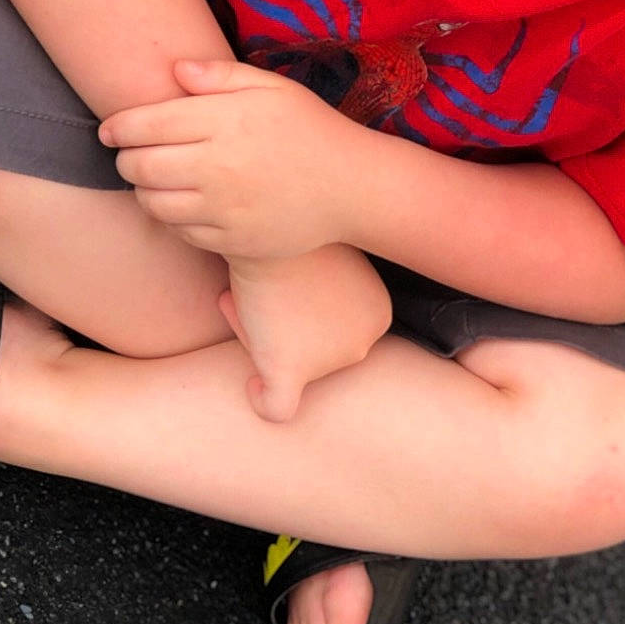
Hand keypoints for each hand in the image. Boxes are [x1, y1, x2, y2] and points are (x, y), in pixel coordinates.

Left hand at [98, 59, 362, 257]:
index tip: (110, 130)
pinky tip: (180, 206)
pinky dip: (170, 219)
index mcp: (225, 122)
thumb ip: (220, 76)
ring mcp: (225, 209)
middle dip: (124, 159)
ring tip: (151, 181)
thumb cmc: (310, 130)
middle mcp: (219, 166)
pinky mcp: (233, 241)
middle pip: (140, 166)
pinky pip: (181, 233)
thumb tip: (174, 70)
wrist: (353, 188)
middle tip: (128, 156)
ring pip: (154, 204)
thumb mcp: (272, 88)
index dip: (118, 127)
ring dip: (142, 191)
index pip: (145, 124)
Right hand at [221, 246, 393, 422]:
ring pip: (287, 365)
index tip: (286, 281)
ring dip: (262, 339)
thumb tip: (311, 307)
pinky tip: (253, 384)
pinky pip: (277, 405)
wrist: (267, 218)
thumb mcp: (333, 254)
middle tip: (259, 289)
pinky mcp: (291, 369)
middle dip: (280, 325)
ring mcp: (331, 359)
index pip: (334, 329)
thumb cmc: (297, 235)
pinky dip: (263, 399)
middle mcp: (364, 341)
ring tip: (245, 299)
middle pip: (312, 351)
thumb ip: (333, 285)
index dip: (304, 310)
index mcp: (380, 314)